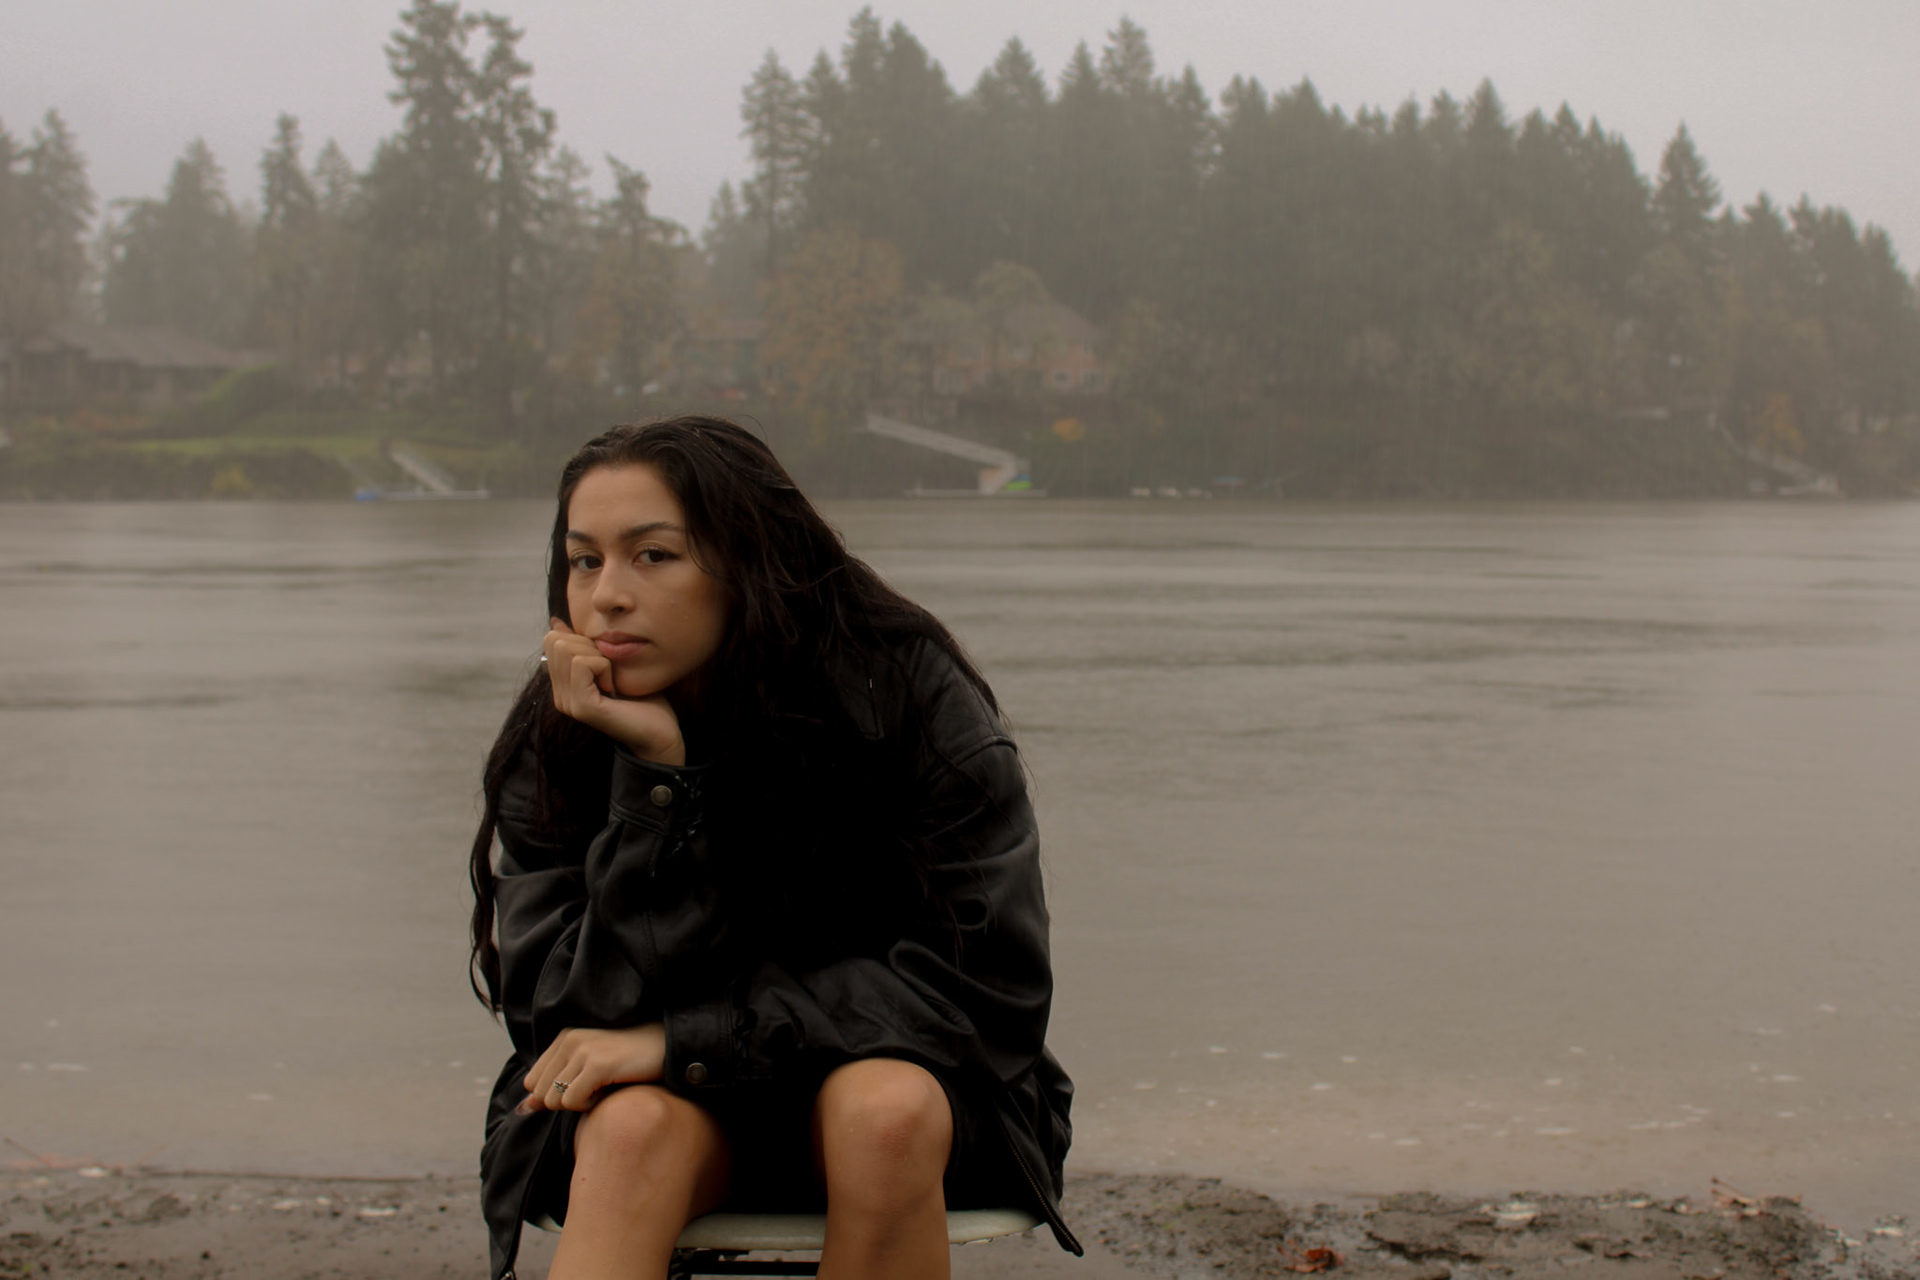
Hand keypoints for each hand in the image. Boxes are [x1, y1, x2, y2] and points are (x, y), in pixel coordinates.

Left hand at [518, 1024, 666, 1113]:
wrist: (668, 1047)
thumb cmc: (630, 1060)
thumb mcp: (589, 1067)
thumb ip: (554, 1084)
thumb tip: (522, 1108)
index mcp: (565, 1037)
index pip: (533, 1081)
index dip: (554, 1095)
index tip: (582, 1090)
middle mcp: (570, 1040)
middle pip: (541, 1094)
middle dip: (565, 1102)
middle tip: (594, 1091)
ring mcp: (583, 1051)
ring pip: (554, 1101)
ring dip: (578, 1104)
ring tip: (602, 1090)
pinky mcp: (598, 1065)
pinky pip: (573, 1102)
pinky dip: (589, 1106)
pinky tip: (608, 1092)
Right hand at [543, 618, 684, 764]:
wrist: (661, 733)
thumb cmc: (643, 699)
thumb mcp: (611, 664)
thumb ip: (585, 647)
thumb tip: (557, 621)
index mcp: (564, 685)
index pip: (552, 639)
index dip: (583, 639)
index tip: (606, 662)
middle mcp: (560, 695)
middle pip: (556, 640)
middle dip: (589, 645)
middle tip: (609, 672)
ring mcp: (568, 702)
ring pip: (567, 648)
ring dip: (598, 656)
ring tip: (612, 681)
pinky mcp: (582, 706)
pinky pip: (582, 663)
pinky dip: (604, 667)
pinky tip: (613, 687)